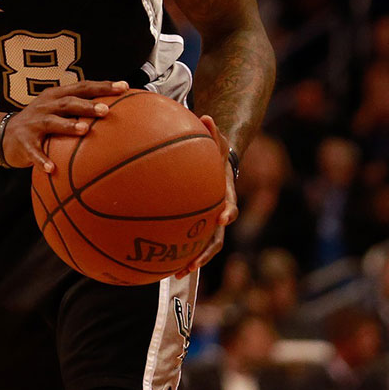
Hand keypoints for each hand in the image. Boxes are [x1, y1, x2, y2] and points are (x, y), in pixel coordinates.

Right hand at [1, 79, 128, 171]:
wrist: (2, 135)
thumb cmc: (39, 123)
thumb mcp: (57, 110)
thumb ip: (79, 109)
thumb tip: (116, 112)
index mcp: (56, 96)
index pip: (82, 87)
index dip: (102, 86)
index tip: (124, 86)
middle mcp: (45, 106)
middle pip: (68, 102)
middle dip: (87, 105)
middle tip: (107, 110)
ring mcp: (33, 124)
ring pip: (52, 123)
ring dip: (68, 126)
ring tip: (84, 130)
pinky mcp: (24, 143)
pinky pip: (34, 152)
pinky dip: (42, 159)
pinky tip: (52, 168)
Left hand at [176, 115, 237, 278]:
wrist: (219, 166)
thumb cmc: (215, 153)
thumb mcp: (216, 141)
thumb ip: (212, 132)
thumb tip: (206, 115)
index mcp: (226, 195)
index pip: (230, 206)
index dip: (227, 213)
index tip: (222, 218)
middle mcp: (219, 213)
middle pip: (218, 238)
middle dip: (206, 253)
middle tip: (192, 264)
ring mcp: (208, 223)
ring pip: (204, 247)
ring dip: (192, 261)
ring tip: (175, 274)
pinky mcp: (197, 226)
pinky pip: (188, 241)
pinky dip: (177, 252)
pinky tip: (158, 262)